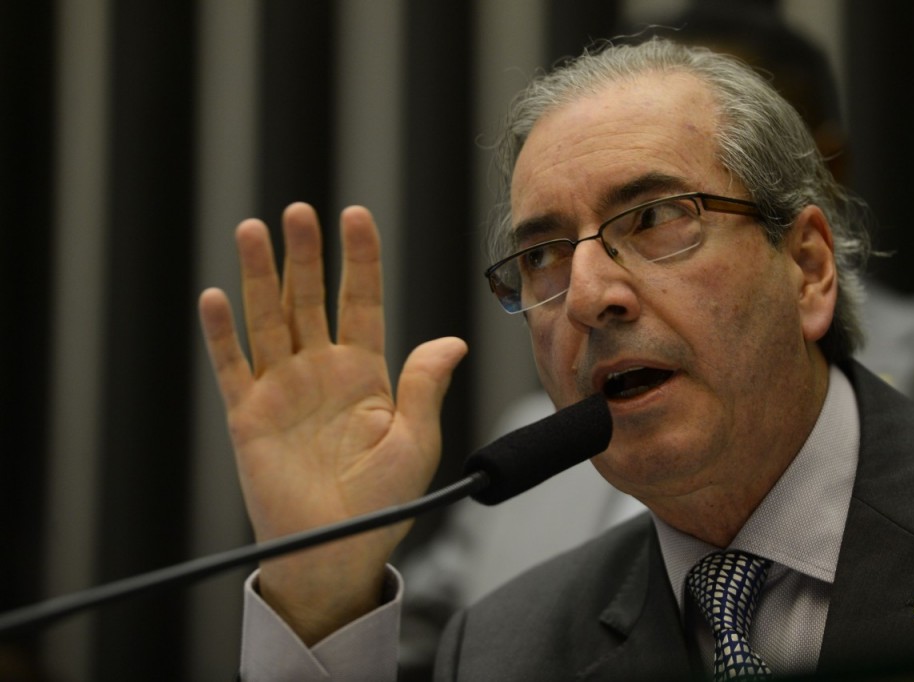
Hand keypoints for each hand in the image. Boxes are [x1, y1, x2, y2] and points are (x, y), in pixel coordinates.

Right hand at [198, 203, 466, 643]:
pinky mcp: (247, 415)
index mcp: (365, 373)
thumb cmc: (384, 503)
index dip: (359, 260)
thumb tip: (453, 341)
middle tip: (300, 213)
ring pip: (268, 320)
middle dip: (306, 256)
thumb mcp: (415, 441)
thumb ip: (424, 386)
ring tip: (254, 230)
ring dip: (260, 277)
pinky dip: (221, 334)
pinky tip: (216, 297)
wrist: (337, 552)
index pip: (361, 301)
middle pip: (310, 300)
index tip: (356, 216)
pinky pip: (231, 367)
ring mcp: (282, 389)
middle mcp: (321, 372)